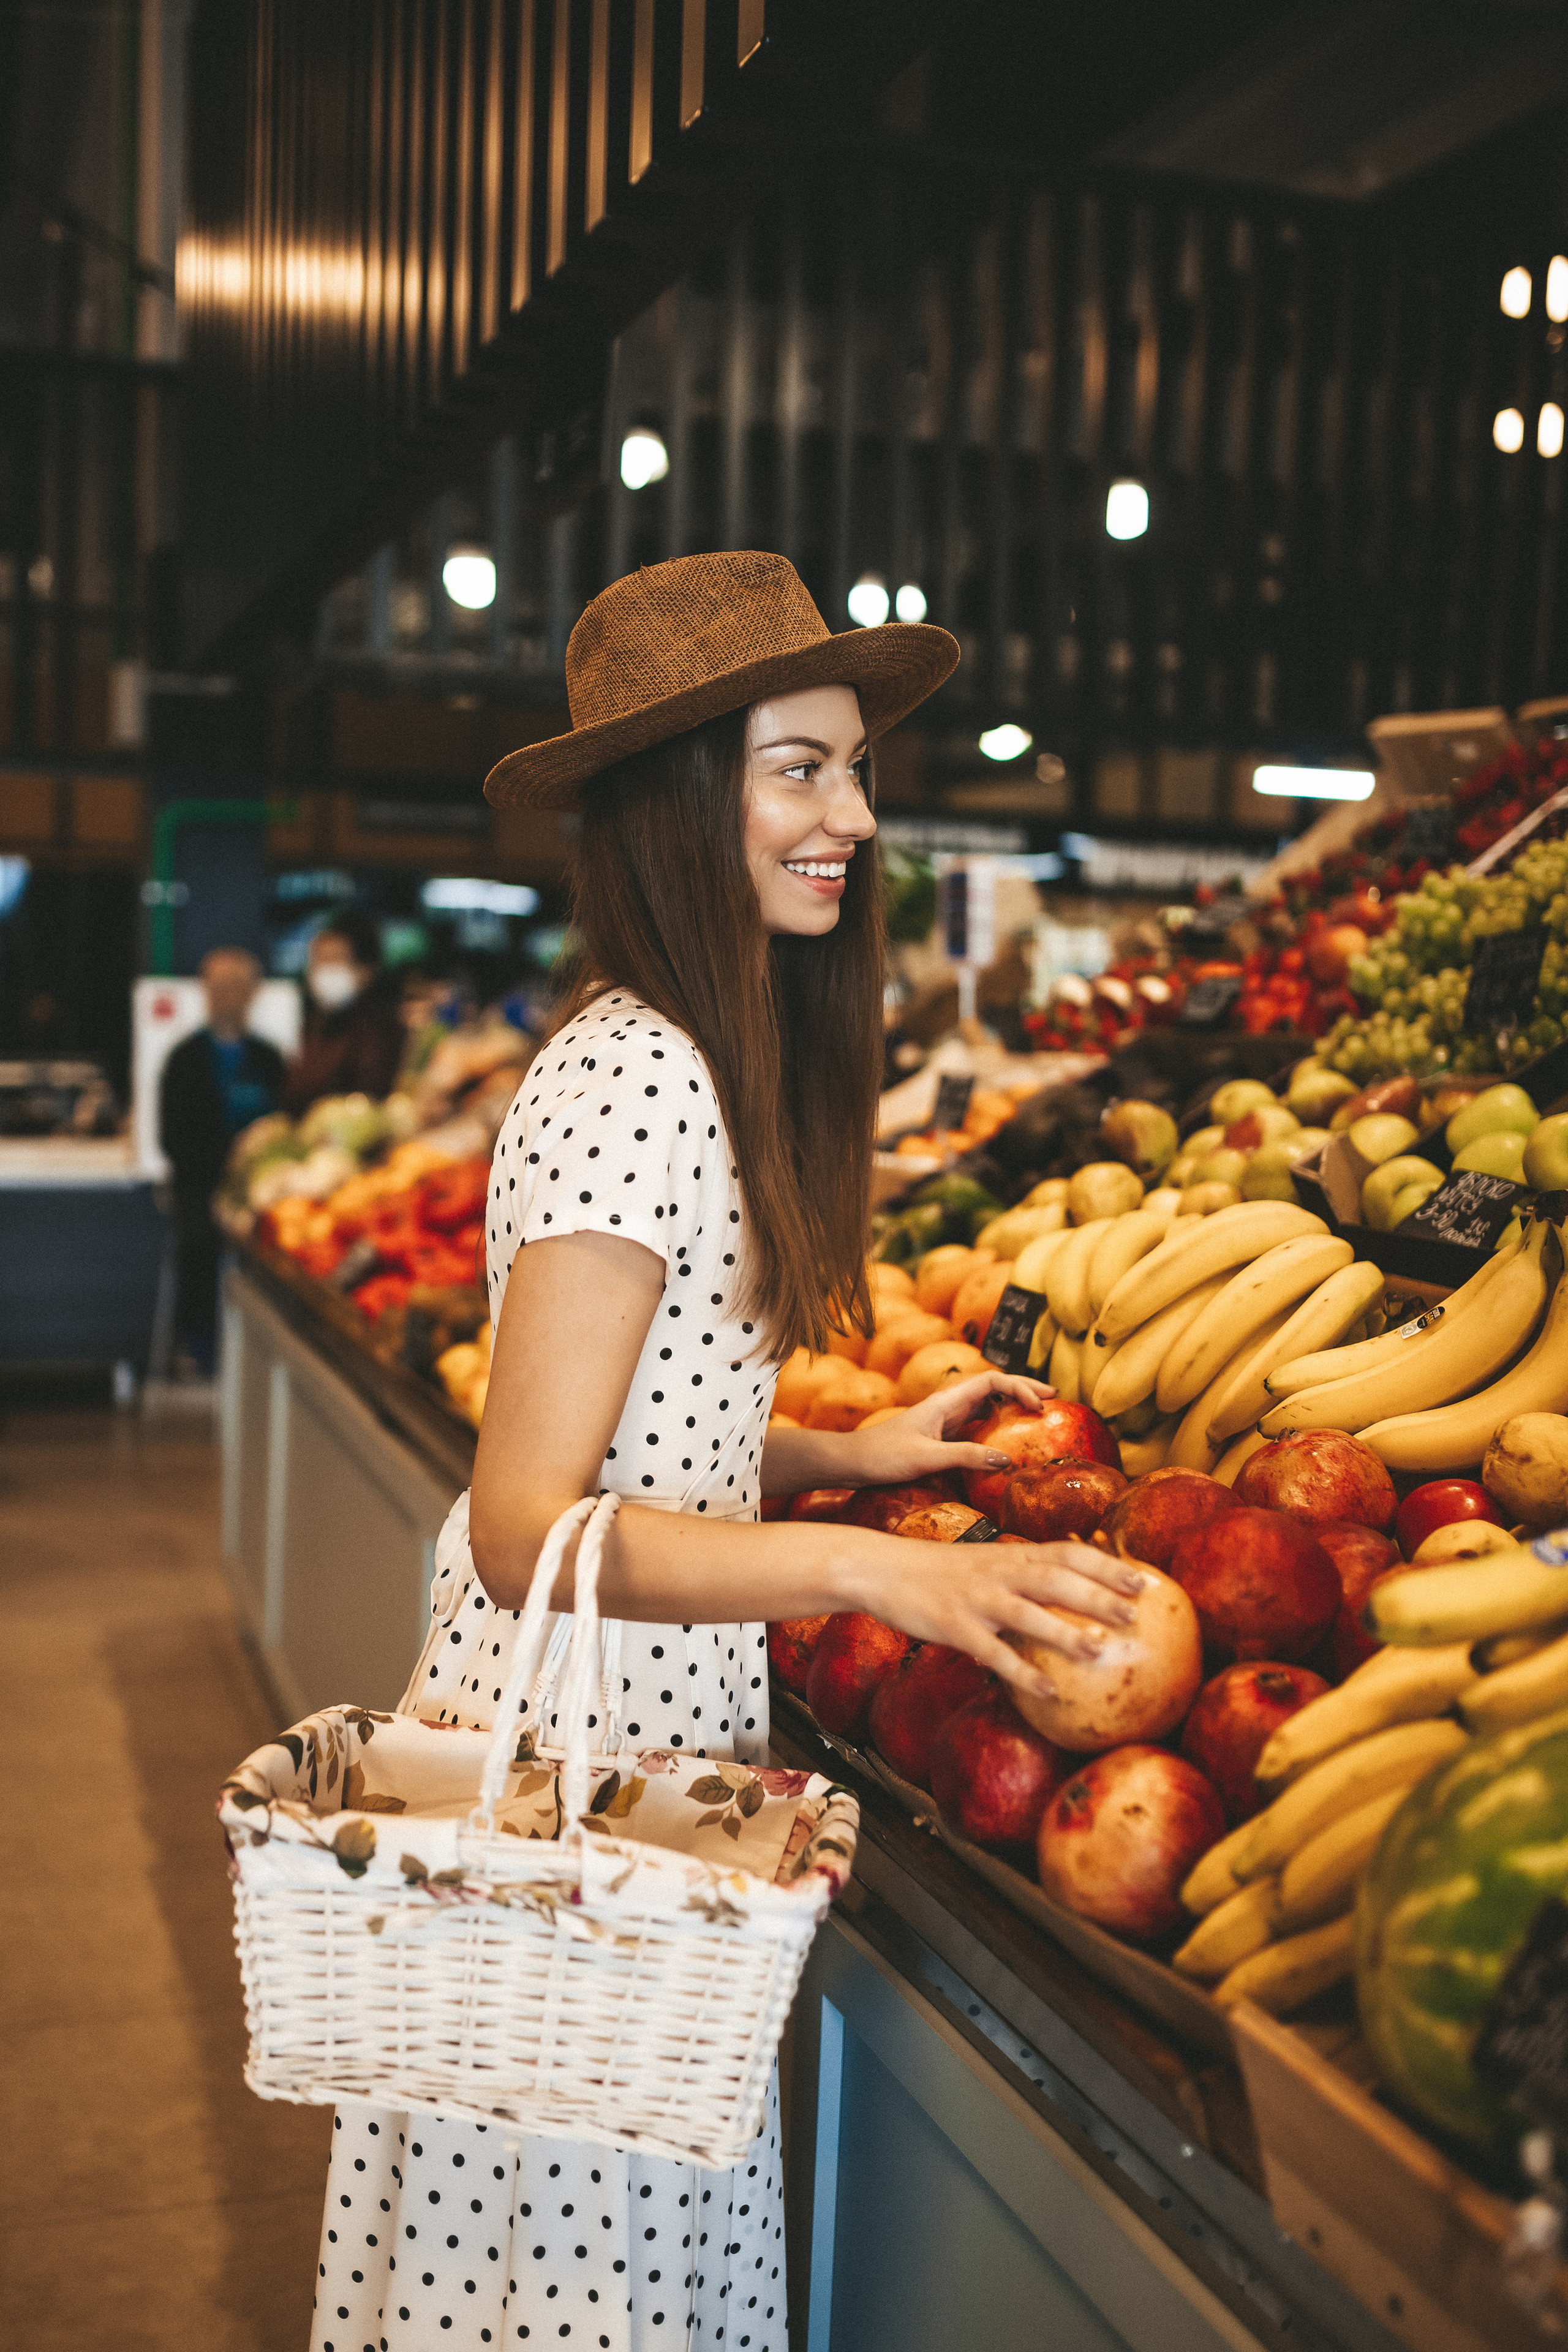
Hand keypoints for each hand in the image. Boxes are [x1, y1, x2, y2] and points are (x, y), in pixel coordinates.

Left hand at [843, 1371, 1052, 1490]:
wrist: (851, 1462)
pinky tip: (1008, 1440)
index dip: (1019, 1387)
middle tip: (1053, 1400)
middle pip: (994, 1388)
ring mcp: (945, 1421)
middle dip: (1023, 1390)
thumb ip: (966, 1456)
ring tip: (1039, 1416)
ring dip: (1012, 1407)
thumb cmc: (883, 1456)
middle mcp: (948, 1406)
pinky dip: (997, 1427)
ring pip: (986, 1406)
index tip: (1040, 1405)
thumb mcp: (927, 1457)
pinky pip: (976, 1426)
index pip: (992, 1381)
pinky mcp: (941, 1437)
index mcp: (945, 1401)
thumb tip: (1008, 1458)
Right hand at [858, 1529, 1146, 1703]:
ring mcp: (977, 1598)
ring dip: (1066, 1632)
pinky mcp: (955, 1626)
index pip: (1068, 1553)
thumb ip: (1023, 1572)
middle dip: (1099, 1595)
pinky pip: (993, 1652)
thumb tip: (1068, 1592)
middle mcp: (1000, 1571)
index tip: (1145, 1580)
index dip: (1108, 1566)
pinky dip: (1022, 1672)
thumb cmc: (941, 1572)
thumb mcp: (986, 1562)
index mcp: (1012, 1554)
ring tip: (1102, 1652)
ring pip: (1028, 1613)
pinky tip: (1049, 1691)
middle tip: (1137, 1615)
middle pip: (1057, 1579)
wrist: (883, 1569)